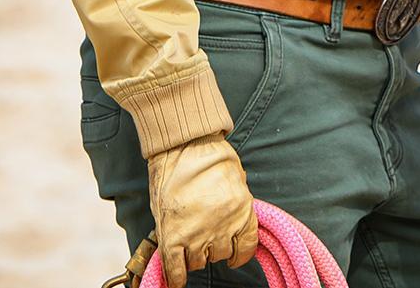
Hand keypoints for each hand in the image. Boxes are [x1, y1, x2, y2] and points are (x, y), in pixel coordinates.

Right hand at [147, 135, 257, 287]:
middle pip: (219, 255)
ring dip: (194, 255)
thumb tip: (233, 224)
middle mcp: (223, 226)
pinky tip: (176, 279)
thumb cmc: (211, 157)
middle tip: (205, 235)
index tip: (232, 256)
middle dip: (213, 248)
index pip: (246, 249)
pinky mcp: (173, 237)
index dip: (238, 254)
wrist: (186, 146)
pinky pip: (176, 269)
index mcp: (242, 211)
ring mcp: (197, 233)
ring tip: (189, 240)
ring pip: (198, 262)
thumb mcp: (236, 182)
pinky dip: (175, 277)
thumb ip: (236, 206)